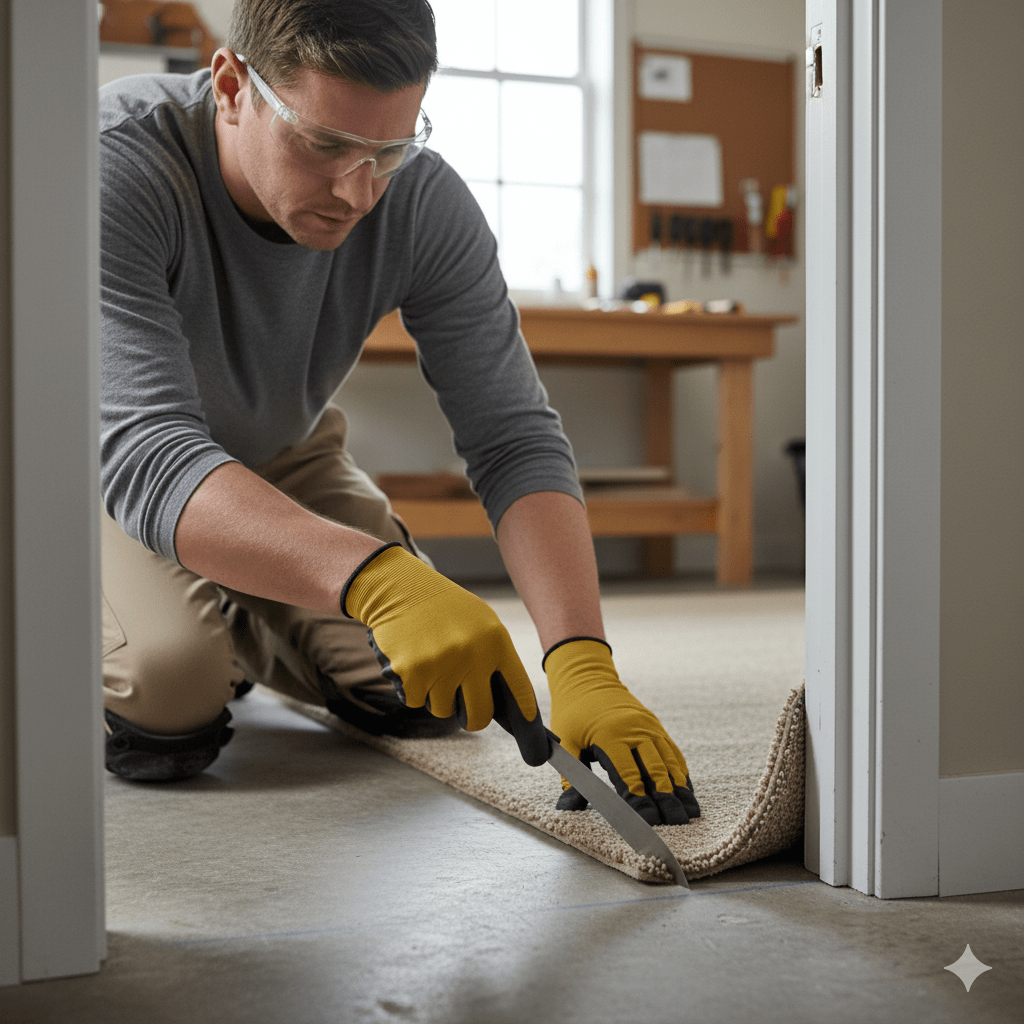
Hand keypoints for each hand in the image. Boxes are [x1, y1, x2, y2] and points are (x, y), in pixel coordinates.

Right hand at [342, 543, 549, 764]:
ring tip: (431, 665)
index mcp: (495, 641)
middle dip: (471, 717)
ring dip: (436, 696)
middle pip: (479, 715)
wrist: (400, 588)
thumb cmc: (443, 608)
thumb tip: (503, 700)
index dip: (525, 716)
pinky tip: (411, 662)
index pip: (518, 688)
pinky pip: (416, 702)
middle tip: (464, 708)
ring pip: (443, 710)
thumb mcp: (479, 622)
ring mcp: (442, 665)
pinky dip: (412, 689)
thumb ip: (491, 656)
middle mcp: (472, 655)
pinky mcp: (412, 672)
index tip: (531, 734)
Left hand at [545, 638, 699, 824]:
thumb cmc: (573, 713)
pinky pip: (672, 752)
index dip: (639, 801)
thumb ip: (570, 776)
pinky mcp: (656, 726)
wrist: (588, 678)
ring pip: (670, 762)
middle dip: (667, 799)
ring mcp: (649, 727)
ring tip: (690, 813)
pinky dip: (681, 772)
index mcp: (610, 735)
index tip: (648, 822)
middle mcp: (635, 730)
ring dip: (680, 788)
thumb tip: (567, 808)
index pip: (628, 775)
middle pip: (656, 771)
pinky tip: (687, 791)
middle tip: (677, 824)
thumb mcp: (565, 741)